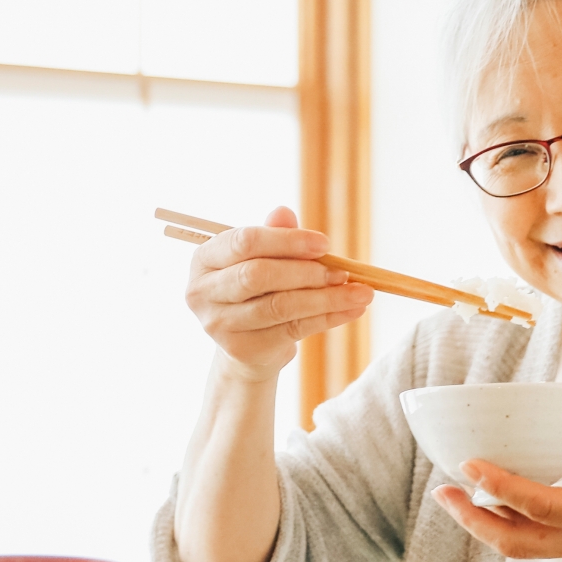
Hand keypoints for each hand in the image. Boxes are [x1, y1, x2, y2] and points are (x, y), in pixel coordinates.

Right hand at [185, 205, 373, 382]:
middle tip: (343, 272)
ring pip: (279, 306)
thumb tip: (284, 212)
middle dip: (305, 271)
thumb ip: (274, 235)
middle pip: (257, 275)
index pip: (244, 242)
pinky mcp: (242, 349)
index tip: (325, 244)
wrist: (248, 341)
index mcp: (204, 259)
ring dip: (325, 298)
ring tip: (359, 292)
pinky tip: (352, 309)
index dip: (287, 241)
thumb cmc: (257, 288)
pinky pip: (293, 330)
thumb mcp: (263, 257)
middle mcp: (202, 292)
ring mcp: (219, 324)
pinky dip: (328, 318)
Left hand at [431, 371, 561, 561]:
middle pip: (510, 541)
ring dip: (483, 524)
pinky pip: (534, 543)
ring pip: (517, 547)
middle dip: (471, 518)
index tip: (466, 464)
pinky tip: (499, 502)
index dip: (499, 485)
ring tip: (457, 496)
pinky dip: (508, 524)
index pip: (538, 504)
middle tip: (442, 491)